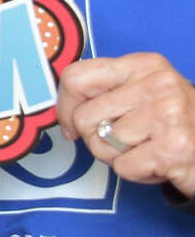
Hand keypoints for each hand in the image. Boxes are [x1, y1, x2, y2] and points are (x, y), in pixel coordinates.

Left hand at [58, 52, 194, 197]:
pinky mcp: (173, 149)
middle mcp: (158, 84)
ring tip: (146, 149)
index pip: (76, 77)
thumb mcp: (141, 92)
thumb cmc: (170, 123)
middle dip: (96, 137)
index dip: (66, 106)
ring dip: (117, 156)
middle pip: (84, 117)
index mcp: (144, 64)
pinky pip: (122, 167)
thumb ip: (103, 91)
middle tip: (127, 139)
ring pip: (100, 145)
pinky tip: (157, 162)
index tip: (73, 122)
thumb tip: (64, 115)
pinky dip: (135, 172)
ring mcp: (168, 115)